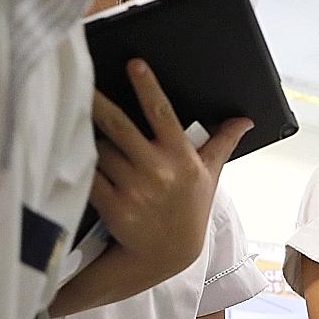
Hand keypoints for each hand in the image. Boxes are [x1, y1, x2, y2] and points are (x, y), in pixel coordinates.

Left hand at [89, 59, 251, 280]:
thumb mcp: (210, 176)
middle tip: (79, 81)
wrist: (167, 255)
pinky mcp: (113, 206)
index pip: (163, 115)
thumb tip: (245, 120)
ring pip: (100, 149)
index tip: (135, 64)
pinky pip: (89, 174)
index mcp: (182, 160)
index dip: (148, 87)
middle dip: (97, 103)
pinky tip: (73, 154)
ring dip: (90, 139)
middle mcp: (159, 173)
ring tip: (83, 130)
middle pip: (119, 127)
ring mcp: (135, 191)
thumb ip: (223, 144)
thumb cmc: (188, 210)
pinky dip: (81, 163)